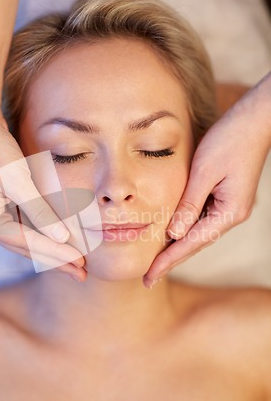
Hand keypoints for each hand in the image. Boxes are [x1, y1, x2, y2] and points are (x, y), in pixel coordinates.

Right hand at [0, 96, 85, 280]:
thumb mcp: (19, 180)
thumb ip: (39, 212)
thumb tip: (61, 238)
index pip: (29, 244)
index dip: (57, 254)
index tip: (80, 264)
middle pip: (27, 248)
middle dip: (56, 260)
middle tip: (82, 274)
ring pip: (26, 241)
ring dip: (51, 251)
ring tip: (75, 264)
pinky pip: (23, 228)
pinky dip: (42, 235)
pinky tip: (58, 242)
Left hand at [143, 81, 270, 287]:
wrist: (253, 121)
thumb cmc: (229, 141)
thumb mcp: (203, 172)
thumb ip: (188, 204)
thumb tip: (174, 234)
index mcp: (228, 212)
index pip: (191, 243)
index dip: (167, 261)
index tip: (149, 277)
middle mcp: (231, 215)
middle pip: (195, 243)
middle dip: (170, 260)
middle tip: (148, 279)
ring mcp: (229, 207)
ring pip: (198, 233)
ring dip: (177, 247)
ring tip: (155, 264)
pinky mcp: (224, 198)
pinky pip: (201, 219)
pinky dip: (184, 229)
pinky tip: (170, 235)